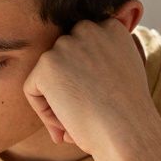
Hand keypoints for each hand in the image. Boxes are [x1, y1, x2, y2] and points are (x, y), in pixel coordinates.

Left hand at [22, 18, 160, 157]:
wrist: (129, 132)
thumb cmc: (128, 116)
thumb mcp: (123, 75)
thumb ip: (101, 61)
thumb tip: (72, 71)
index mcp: (111, 28)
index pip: (81, 49)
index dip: (83, 80)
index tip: (96, 103)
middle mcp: (89, 29)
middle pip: (61, 61)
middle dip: (66, 88)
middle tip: (82, 118)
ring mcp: (66, 44)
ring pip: (46, 77)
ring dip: (56, 103)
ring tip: (75, 126)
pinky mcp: (47, 63)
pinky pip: (32, 90)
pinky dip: (43, 112)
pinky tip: (65, 127)